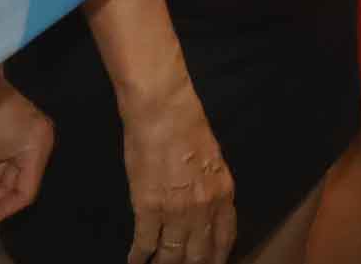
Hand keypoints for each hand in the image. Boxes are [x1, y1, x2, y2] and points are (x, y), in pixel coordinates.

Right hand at [121, 86, 235, 263]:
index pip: (225, 239)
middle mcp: (204, 208)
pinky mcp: (148, 208)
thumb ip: (211, 189)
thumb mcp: (213, 161)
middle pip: (199, 254)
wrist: (163, 112)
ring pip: (172, 255)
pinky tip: (135, 263)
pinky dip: (139, 257)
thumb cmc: (188, 128)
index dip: (216, 258)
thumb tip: (206, 209)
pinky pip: (145, 244)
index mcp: (223, 194)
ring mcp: (176, 211)